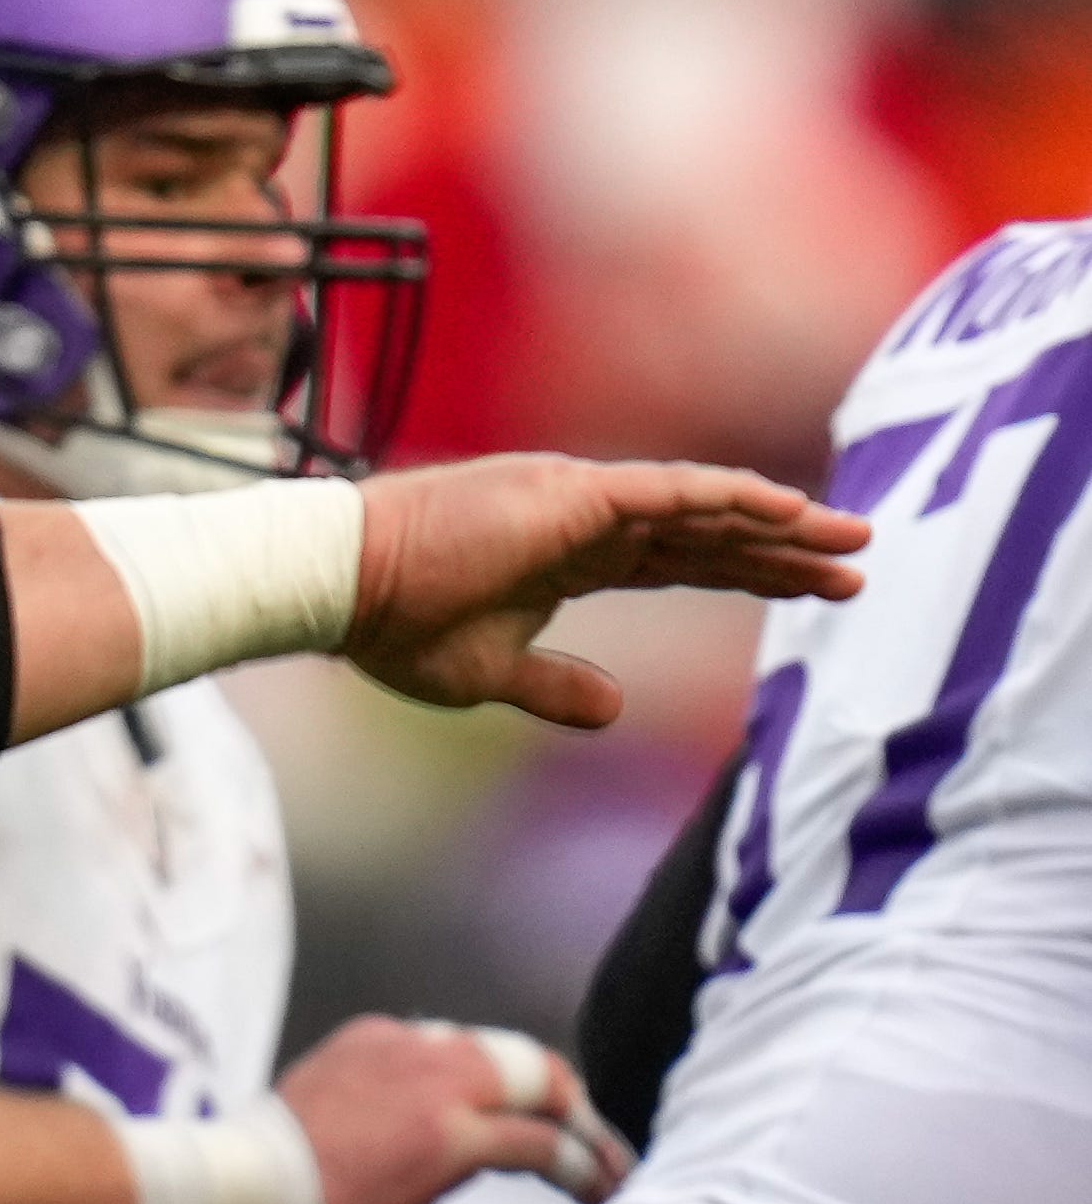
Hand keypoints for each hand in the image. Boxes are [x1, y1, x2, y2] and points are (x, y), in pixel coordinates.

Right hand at [278, 1015, 632, 1203]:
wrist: (235, 1185)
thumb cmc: (259, 1173)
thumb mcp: (321, 1112)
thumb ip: (371, 1107)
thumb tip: (406, 1138)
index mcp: (378, 1040)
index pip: (471, 1052)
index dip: (514, 1089)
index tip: (533, 1120)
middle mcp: (414, 1047)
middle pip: (522, 1062)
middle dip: (567, 1102)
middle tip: (596, 1145)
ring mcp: (436, 1089)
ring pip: (545, 1094)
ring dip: (588, 1137)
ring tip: (612, 1173)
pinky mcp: (451, 1139)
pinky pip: (540, 1145)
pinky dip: (580, 1166)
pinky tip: (598, 1191)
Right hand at [349, 455, 865, 726]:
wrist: (342, 588)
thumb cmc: (395, 628)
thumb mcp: (491, 675)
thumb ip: (558, 687)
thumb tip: (617, 711)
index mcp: (572, 558)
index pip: (686, 561)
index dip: (753, 574)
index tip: (818, 590)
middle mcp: (588, 519)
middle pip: (712, 533)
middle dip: (787, 550)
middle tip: (860, 561)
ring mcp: (583, 500)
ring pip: (705, 506)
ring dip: (782, 522)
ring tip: (851, 537)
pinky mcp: (573, 494)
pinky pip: (671, 492)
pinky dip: (732, 499)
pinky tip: (788, 510)